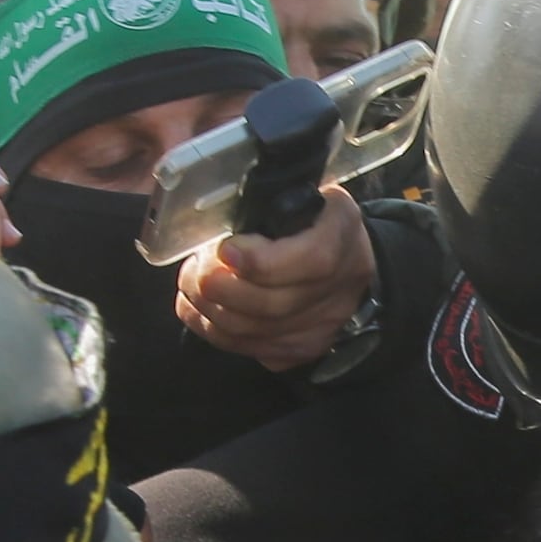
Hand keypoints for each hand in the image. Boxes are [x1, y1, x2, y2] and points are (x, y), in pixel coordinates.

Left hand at [173, 188, 376, 367]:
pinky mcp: (302, 350)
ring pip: (251, 332)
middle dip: (218, 288)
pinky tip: (199, 308)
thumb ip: (265, 204)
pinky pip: (247, 348)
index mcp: (341, 233)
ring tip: (191, 284)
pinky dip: (212, 329)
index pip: (310, 260)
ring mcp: (322, 326)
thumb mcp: (300, 192)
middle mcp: (339, 288)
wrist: (349, 258)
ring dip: (207, 309)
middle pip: (271, 305)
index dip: (260, 262)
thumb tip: (216, 220)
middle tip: (194, 269)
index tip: (224, 250)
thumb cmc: (313, 217)